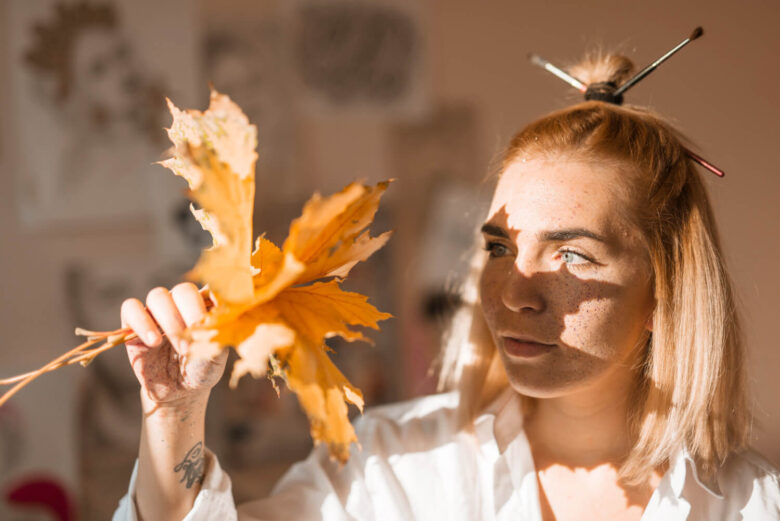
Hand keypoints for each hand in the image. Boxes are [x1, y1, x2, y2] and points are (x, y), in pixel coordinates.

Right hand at [121, 282, 226, 406]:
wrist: (179, 392)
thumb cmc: (201, 369)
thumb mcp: (215, 357)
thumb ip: (217, 336)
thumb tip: (219, 320)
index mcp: (203, 306)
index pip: (209, 288)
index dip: (214, 294)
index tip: (220, 310)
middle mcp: (180, 304)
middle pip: (183, 290)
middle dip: (191, 311)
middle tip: (195, 335)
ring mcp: (156, 312)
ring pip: (157, 296)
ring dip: (169, 319)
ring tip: (180, 347)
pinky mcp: (133, 324)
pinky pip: (131, 309)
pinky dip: (141, 322)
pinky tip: (153, 342)